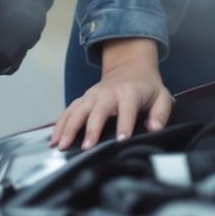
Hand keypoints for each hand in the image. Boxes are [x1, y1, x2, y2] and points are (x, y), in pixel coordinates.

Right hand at [52, 38, 173, 150]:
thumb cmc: (146, 87)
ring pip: (77, 111)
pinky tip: (53, 139)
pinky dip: (59, 124)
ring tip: (61, 145)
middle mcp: (107, 94)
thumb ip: (160, 113)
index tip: (122, 140)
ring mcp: (92, 96)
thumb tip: (155, 129)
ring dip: (68, 127)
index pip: (127, 110)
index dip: (124, 124)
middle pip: (97, 111)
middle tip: (86, 148)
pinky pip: (68, 111)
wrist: (130, 67)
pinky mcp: (83, 99)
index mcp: (129, 94)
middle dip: (91, 129)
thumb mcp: (161, 96)